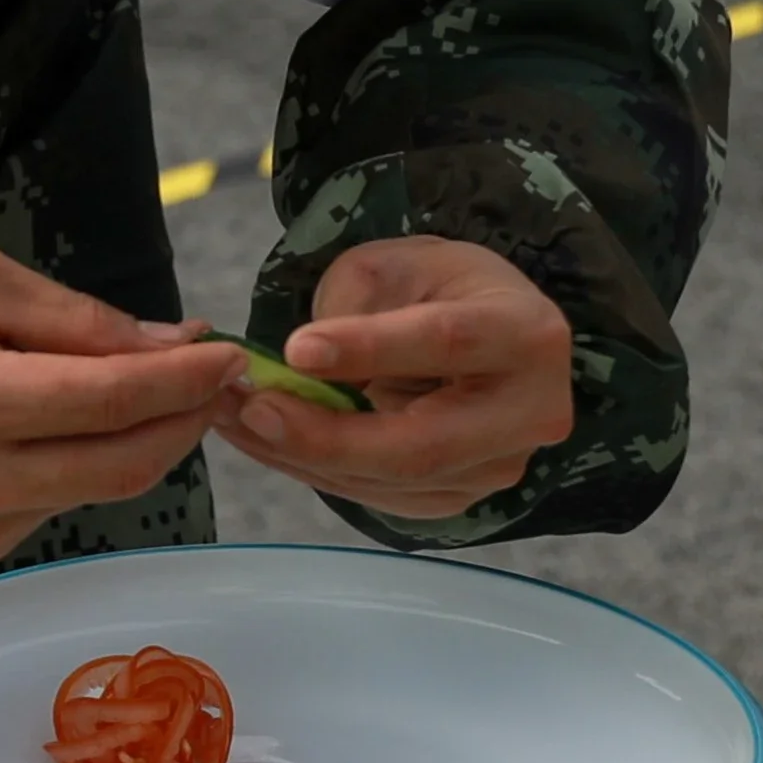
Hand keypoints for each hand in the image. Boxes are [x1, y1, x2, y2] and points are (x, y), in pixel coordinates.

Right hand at [0, 246, 248, 563]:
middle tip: (218, 379)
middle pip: (126, 464)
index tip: (230, 352)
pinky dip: (90, 463)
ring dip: (146, 442)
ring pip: (101, 490)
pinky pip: (61, 503)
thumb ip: (74, 317)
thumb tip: (166, 343)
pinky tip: (85, 426)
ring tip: (160, 391)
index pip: (112, 400)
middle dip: (187, 420)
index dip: (185, 379)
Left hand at [215, 234, 573, 524]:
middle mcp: (528, 414)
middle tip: (252, 410)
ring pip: (391, 480)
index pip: (446, 343)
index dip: (369, 349)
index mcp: (526, 335)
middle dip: (325, 435)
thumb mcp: (401, 265)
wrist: (487, 336)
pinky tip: (266, 441)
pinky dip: (315, 469)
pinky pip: (378, 495)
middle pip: (420, 444)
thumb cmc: (441, 289)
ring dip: (303, 455)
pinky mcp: (458, 498)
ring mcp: (496, 468)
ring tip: (235, 418)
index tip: (297, 349)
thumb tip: (298, 370)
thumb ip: (357, 305)